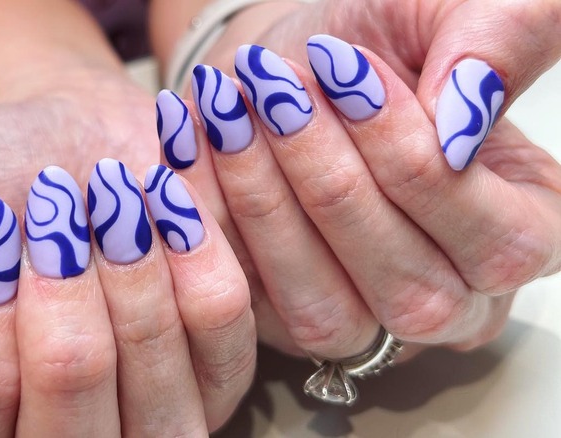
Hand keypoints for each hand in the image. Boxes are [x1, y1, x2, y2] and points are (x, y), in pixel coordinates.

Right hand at [0, 73, 255, 431]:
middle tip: (50, 202)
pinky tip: (161, 198)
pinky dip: (189, 243)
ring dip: (124, 258)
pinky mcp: (217, 371)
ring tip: (104, 193)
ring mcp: (148, 418)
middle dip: (58, 272)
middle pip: (68, 385)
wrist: (58, 144)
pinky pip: (221, 324)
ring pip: (150, 367)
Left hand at [152, 0, 560, 359]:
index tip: (348, 73)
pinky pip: (246, 303)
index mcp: (521, 234)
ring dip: (267, 206)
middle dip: (329, 179)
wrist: (287, 70)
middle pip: (405, 284)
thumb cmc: (375, 45)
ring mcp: (367, 325)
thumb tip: (461, 127)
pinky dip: (211, 223)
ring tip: (231, 110)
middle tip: (278, 90)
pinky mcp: (285, 325)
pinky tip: (193, 144)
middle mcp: (452, 300)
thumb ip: (494, 46)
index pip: (494, 239)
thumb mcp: (447, 12)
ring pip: (325, 308)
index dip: (410, 157)